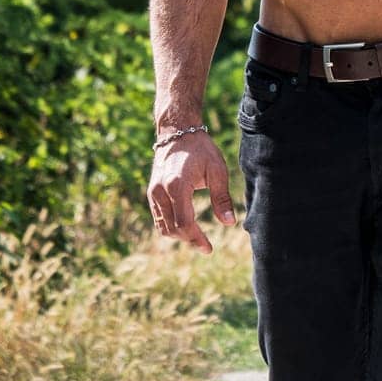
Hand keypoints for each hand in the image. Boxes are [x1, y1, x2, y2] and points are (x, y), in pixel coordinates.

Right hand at [147, 134, 237, 251]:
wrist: (177, 131)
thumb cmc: (201, 149)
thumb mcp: (217, 170)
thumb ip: (222, 198)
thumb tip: (229, 223)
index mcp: (177, 185)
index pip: (184, 222)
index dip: (196, 239)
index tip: (209, 249)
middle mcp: (160, 191)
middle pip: (172, 228)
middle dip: (189, 239)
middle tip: (205, 245)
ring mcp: (153, 192)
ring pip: (163, 226)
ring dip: (179, 235)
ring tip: (197, 237)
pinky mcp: (151, 192)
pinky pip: (158, 218)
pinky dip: (170, 226)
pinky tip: (185, 226)